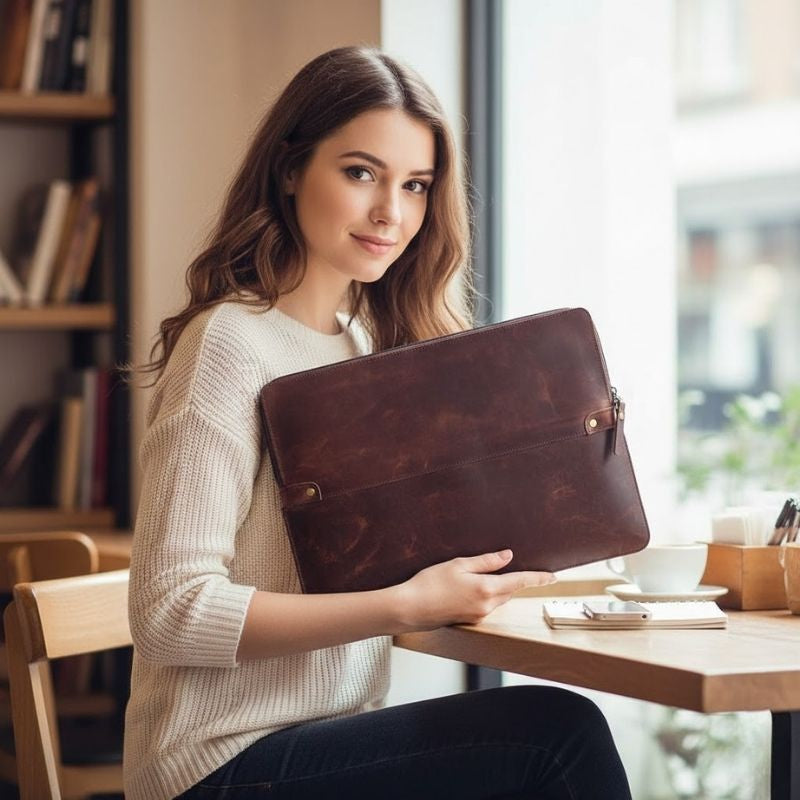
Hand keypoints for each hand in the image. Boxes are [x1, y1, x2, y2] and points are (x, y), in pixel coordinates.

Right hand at [392, 549, 555, 632]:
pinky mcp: (469, 620)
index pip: (520, 581)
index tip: (553, 577)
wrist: (409, 608)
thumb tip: (508, 556)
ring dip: (497, 587)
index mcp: (486, 589)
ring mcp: (478, 616)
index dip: (538, 578)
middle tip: (510, 565)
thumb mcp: (459, 564)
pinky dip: (484, 594)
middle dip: (512, 579)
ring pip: (497, 598)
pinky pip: (485, 605)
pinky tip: (466, 587)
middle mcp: (486, 606)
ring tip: (478, 574)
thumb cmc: (430, 583)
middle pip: (509, 590)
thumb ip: (486, 561)